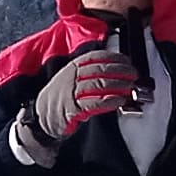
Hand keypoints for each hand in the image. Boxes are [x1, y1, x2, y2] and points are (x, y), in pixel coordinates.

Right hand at [30, 46, 145, 147]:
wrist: (41, 119)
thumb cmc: (60, 99)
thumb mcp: (71, 80)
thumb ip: (89, 74)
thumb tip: (115, 72)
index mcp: (72, 67)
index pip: (96, 57)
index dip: (114, 57)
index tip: (127, 60)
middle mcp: (71, 77)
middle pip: (100, 70)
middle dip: (120, 71)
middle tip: (133, 74)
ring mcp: (71, 93)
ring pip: (99, 84)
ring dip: (118, 85)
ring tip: (131, 86)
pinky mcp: (72, 109)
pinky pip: (94, 103)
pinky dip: (109, 101)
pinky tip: (119, 100)